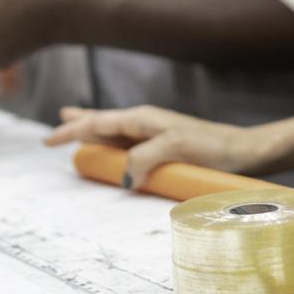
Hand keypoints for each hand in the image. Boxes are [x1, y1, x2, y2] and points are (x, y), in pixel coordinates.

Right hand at [43, 105, 278, 188]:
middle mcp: (146, 122)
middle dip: (80, 123)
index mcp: (143, 118)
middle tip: (56, 125)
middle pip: (103, 121)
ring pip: (115, 130)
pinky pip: (129, 142)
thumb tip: (122, 176)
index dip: (72, 131)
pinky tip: (116, 148)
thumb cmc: (212, 147)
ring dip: (94, 130)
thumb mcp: (174, 149)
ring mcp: (155, 133)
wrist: (244, 150)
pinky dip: (113, 142)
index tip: (48, 139)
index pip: (98, 122)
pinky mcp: (165, 146)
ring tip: (77, 126)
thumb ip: (144, 158)